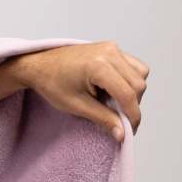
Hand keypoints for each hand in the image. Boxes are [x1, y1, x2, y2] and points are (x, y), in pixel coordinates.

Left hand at [15, 42, 148, 142]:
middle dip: (132, 105)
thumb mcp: (77, 106)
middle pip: (138, 84)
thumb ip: (103, 119)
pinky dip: (129, 81)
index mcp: (99, 66)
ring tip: (111, 102)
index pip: (128, 94)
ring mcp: (112, 48)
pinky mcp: (112, 48)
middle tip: (117, 119)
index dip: (132, 116)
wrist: (40, 65)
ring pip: (140, 74)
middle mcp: (110, 52)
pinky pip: (134, 66)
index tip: (130, 131)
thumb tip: (122, 134)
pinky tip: (112, 89)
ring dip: (132, 92)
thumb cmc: (53, 84)